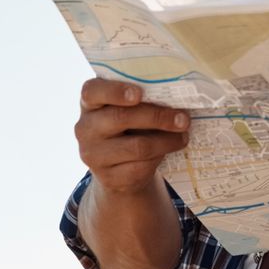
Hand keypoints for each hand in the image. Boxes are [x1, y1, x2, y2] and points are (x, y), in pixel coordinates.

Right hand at [74, 79, 189, 194]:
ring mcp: (93, 155)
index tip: (139, 93)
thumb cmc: (128, 126)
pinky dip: (160, 156)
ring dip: (166, 140)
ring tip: (183, 135)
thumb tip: (177, 99)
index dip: (114, 91)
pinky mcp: (108, 178)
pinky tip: (171, 149)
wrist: (118, 166)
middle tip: (183, 119)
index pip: (92, 91)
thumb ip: (142, 100)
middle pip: (121, 118)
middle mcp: (85, 128)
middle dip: (157, 117)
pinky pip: (140, 167)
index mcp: (90, 103)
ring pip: (137, 146)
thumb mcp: (129, 109)